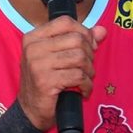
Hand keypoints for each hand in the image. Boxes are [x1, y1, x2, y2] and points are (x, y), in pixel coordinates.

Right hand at [18, 16, 106, 130]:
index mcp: (33, 38)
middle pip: (76, 39)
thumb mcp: (58, 57)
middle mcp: (33, 48)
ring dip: (88, 71)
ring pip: (79, 57)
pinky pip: (78, 76)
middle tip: (86, 68)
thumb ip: (80, 41)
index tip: (89, 46)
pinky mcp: (45, 81)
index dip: (83, 32)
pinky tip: (82, 90)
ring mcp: (38, 64)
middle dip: (89, 55)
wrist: (31, 110)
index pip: (65, 22)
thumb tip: (101, 30)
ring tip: (84, 79)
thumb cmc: (45, 81)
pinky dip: (86, 85)